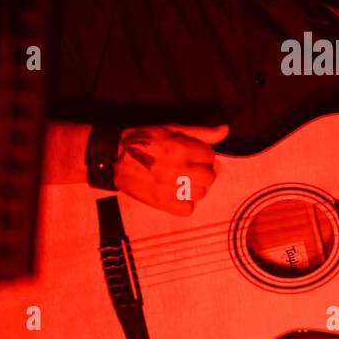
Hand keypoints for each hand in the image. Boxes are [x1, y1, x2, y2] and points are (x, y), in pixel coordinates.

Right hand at [114, 124, 228, 215]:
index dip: (203, 154)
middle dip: (202, 171)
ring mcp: (169, 188)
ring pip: (201, 193)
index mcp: (181, 148)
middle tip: (188, 168)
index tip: (192, 154)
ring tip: (181, 180)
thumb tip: (225, 130)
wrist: (113, 157)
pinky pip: (187, 209)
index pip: (210, 156)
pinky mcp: (160, 203)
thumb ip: (200, 132)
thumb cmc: (144, 140)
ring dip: (195, 187)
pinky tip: (176, 194)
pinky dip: (185, 203)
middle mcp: (177, 169)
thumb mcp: (171, 129)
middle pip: (210, 177)